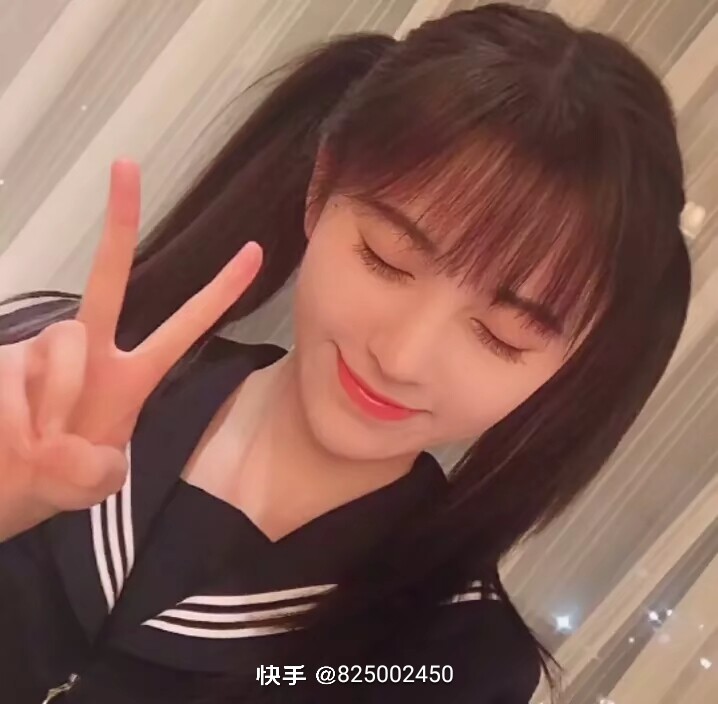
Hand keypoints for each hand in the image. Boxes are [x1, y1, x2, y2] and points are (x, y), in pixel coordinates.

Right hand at [0, 159, 262, 532]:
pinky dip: (14, 416)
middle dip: (121, 223)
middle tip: (128, 164)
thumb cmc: (56, 477)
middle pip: (109, 280)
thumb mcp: (93, 483)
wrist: (2, 488)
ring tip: (36, 444)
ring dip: (52, 405)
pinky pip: (15, 378)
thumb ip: (94, 470)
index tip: (254, 253)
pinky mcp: (3, 355)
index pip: (180, 328)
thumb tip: (62, 445)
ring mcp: (41, 347)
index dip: (218, 294)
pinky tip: (11, 435)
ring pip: (61, 348)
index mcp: (129, 377)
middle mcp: (88, 350)